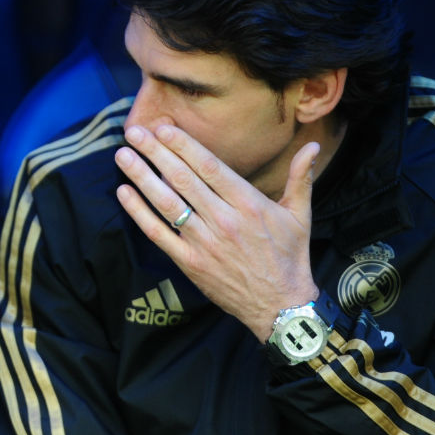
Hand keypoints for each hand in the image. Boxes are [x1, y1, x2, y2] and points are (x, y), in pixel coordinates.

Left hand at [113, 124, 320, 341]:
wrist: (280, 306)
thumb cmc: (290, 258)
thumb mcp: (300, 216)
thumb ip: (300, 178)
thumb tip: (312, 147)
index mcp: (248, 204)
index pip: (209, 167)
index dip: (183, 145)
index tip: (163, 127)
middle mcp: (223, 220)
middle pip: (182, 179)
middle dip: (155, 152)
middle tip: (133, 131)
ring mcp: (203, 242)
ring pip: (166, 203)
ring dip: (142, 177)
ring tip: (122, 156)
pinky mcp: (189, 262)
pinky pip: (158, 233)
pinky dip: (139, 213)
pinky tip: (124, 193)